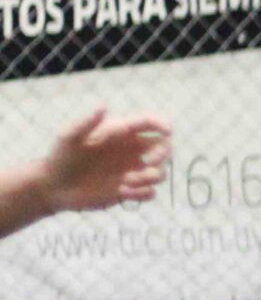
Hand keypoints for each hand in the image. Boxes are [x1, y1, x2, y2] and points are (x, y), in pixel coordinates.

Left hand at [42, 109, 171, 213]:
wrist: (53, 187)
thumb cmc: (59, 157)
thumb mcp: (68, 137)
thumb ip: (86, 122)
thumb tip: (103, 105)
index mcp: (120, 134)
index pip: (149, 123)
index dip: (162, 124)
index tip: (168, 131)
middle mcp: (131, 151)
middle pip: (164, 147)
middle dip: (162, 155)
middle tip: (147, 162)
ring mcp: (132, 171)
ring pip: (160, 172)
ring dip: (148, 178)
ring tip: (125, 183)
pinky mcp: (130, 190)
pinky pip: (150, 193)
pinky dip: (141, 194)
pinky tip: (122, 193)